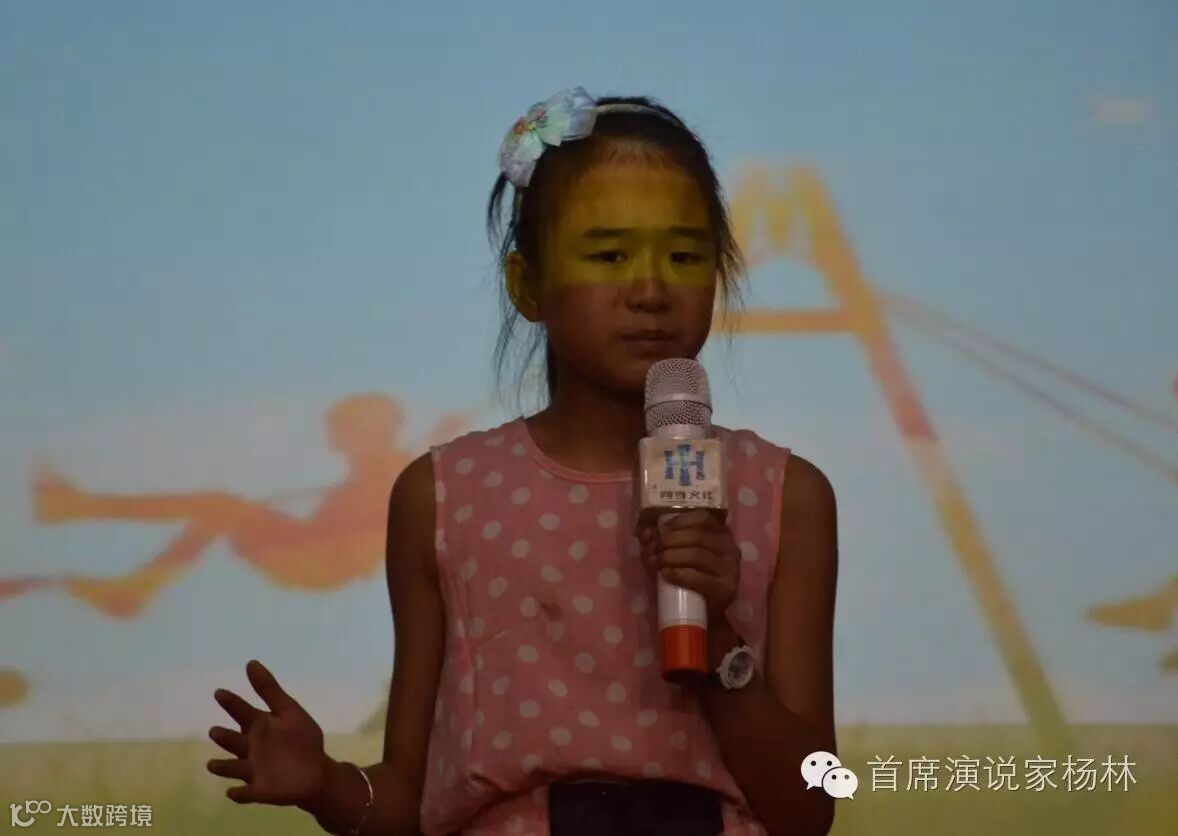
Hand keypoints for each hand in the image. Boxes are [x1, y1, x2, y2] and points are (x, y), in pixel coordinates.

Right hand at [207, 660, 327, 805]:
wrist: (316, 773)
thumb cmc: (302, 740)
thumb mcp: (289, 711)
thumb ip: (270, 690)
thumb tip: (251, 663)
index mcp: (259, 727)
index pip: (242, 712)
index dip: (232, 702)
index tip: (220, 692)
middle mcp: (250, 748)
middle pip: (234, 741)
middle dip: (225, 737)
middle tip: (215, 730)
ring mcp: (252, 770)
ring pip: (233, 768)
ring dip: (223, 767)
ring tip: (212, 764)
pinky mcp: (258, 791)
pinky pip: (245, 793)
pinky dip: (239, 793)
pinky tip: (233, 792)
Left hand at [637, 509, 740, 620]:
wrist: (702, 613)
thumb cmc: (688, 577)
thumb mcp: (676, 554)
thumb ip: (661, 541)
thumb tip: (644, 532)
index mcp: (721, 534)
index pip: (703, 518)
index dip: (679, 521)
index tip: (661, 530)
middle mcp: (730, 548)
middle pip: (698, 536)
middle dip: (670, 541)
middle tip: (654, 549)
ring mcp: (730, 569)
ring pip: (697, 555)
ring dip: (671, 557)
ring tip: (657, 562)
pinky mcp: (725, 590)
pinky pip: (699, 578)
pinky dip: (679, 574)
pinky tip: (666, 574)